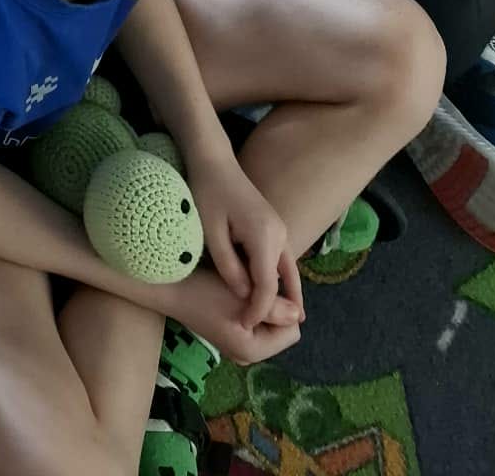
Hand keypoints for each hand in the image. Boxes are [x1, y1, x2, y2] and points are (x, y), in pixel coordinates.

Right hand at [170, 265, 302, 365]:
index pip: (291, 331)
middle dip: (271, 307)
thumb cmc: (204, 291)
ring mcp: (237, 347)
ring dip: (260, 305)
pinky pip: (254, 322)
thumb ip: (274, 308)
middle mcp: (246, 356)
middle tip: (251, 287)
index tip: (262, 290)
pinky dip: (249, 307)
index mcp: (252, 352)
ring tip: (241, 289)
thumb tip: (299, 314)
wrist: (168, 288)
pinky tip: (234, 293)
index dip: (281, 307)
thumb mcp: (242, 297)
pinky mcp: (229, 335)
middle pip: (280, 329)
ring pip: (267, 323)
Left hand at [189, 151, 301, 329]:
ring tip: (280, 322)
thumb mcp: (210, 233)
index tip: (245, 328)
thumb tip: (245, 296)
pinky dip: (280, 279)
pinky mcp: (274, 226)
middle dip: (280, 308)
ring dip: (285, 294)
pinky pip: (281, 260)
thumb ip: (228, 267)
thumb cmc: (207, 192)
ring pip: (287, 270)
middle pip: (286, 280)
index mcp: (264, 236)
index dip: (258, 310)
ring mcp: (279, 229)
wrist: (213, 160)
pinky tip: (273, 294)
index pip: (268, 286)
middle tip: (275, 335)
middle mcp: (279, 233)